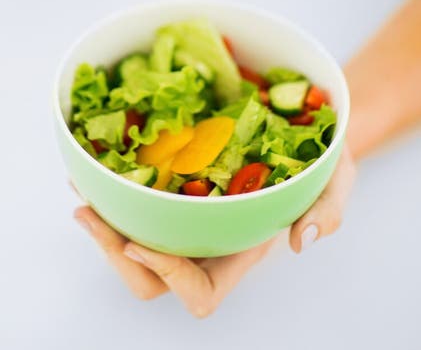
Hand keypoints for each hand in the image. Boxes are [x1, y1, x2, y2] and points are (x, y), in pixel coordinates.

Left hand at [74, 144, 354, 317]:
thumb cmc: (322, 163)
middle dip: (114, 252)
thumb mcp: (338, 181)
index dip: (168, 277)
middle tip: (89, 212)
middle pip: (150, 278)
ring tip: (81, 190)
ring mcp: (187, 216)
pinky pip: (134, 202)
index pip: (199, 291)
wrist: (306, 129)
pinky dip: (110, 189)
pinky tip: (91, 164)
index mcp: (240, 251)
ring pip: (133, 242)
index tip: (139, 243)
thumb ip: (328, 210)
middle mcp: (206, 242)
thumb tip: (303, 240)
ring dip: (103, 223)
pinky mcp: (174, 187)